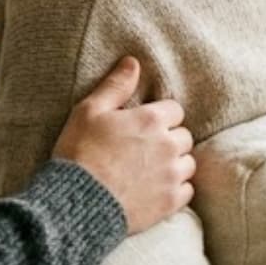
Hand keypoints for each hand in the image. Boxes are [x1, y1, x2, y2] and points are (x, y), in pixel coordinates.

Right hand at [51, 57, 193, 234]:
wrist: (78, 201)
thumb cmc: (79, 152)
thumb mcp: (89, 111)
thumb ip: (115, 85)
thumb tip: (133, 62)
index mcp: (151, 120)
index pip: (174, 110)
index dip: (159, 116)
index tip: (142, 126)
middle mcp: (168, 145)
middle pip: (184, 136)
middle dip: (168, 139)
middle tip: (144, 148)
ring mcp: (172, 175)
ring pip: (188, 163)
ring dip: (174, 163)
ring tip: (150, 169)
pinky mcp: (170, 202)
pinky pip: (187, 191)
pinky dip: (175, 189)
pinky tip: (155, 189)